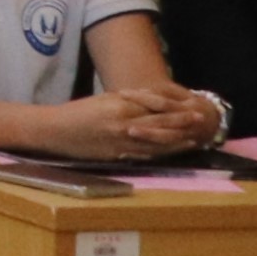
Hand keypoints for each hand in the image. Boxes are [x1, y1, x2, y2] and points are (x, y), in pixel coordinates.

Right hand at [39, 86, 208, 160]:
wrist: (54, 130)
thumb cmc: (76, 112)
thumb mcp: (103, 99)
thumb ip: (127, 101)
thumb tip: (150, 101)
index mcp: (120, 107)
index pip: (155, 108)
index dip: (176, 110)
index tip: (193, 108)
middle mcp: (124, 125)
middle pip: (160, 126)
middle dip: (182, 124)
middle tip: (201, 122)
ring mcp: (121, 142)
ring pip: (155, 143)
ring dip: (176, 142)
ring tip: (193, 141)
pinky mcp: (116, 156)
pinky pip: (142, 155)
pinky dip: (159, 154)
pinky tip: (169, 153)